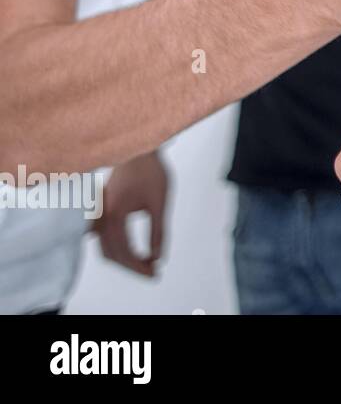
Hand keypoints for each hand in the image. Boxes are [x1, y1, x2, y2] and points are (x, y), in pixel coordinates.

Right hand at [94, 151, 168, 276]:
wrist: (138, 149)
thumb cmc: (150, 171)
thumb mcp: (160, 202)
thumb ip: (159, 231)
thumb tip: (157, 257)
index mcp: (114, 213)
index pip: (123, 250)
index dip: (138, 265)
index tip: (155, 271)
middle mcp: (101, 216)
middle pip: (111, 254)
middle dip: (132, 266)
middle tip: (154, 272)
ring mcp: (98, 214)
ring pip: (106, 247)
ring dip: (125, 259)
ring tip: (148, 264)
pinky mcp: (101, 212)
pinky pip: (104, 238)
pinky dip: (118, 249)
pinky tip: (135, 252)